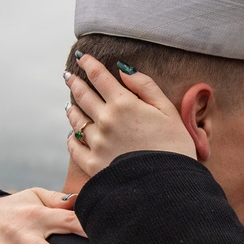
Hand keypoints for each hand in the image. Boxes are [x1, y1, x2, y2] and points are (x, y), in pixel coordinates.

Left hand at [64, 54, 194, 176]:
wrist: (168, 186)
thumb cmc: (174, 147)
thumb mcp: (168, 111)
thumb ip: (146, 87)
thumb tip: (124, 70)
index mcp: (124, 104)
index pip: (99, 77)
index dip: (89, 64)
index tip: (82, 56)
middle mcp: (105, 121)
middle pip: (83, 96)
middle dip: (75, 82)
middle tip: (68, 75)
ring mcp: (96, 143)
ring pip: (76, 120)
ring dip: (72, 109)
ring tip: (70, 104)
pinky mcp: (93, 165)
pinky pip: (74, 147)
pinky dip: (71, 138)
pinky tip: (72, 135)